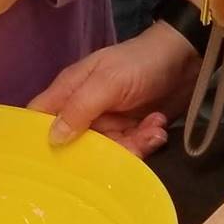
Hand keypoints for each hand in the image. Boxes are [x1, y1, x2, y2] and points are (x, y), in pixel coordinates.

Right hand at [29, 23, 201, 151]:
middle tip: (127, 145)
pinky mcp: (132, 130)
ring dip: (134, 145)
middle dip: (101, 152)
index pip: (40, 118)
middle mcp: (85, 109)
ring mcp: (109, 121)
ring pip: (108, 150)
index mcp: (69, 91)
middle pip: (77, 144)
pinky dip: (147, 141)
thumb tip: (51, 139)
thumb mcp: (107, 82)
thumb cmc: (139, 63)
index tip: (44, 166)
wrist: (185, 58)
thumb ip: (79, 108)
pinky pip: (132, 148)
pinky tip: (159, 128)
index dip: (38, 139)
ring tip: (154, 130)